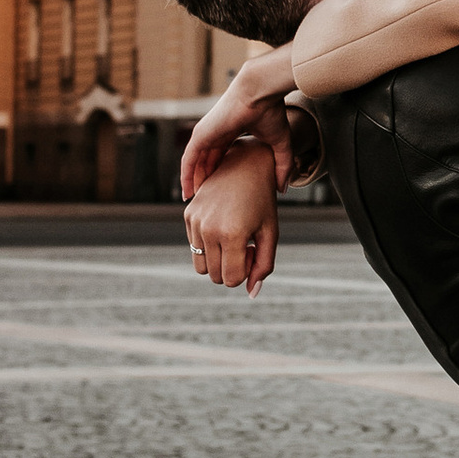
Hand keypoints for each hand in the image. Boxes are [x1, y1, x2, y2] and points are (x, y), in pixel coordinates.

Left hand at [180, 51, 297, 198]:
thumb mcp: (279, 145)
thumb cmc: (272, 112)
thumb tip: (282, 189)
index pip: (221, 155)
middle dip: (205, 180)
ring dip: (193, 181)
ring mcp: (206, 133)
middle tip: (206, 201)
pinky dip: (186, 175)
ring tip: (193, 201)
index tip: (221, 191)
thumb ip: (283, 166)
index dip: (220, 173)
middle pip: (206, 161)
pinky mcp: (200, 135)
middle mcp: (216, 132)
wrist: (261, 93)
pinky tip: (188, 191)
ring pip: (195, 162)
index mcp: (232, 131)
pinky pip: (189, 160)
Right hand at [185, 146, 280, 292]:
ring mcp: (195, 221)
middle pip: (216, 276)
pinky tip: (223, 224)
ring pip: (201, 267)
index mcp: (233, 234)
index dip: (246, 271)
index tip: (254, 251)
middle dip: (232, 268)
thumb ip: (264, 266)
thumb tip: (251, 294)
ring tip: (233, 239)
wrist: (245, 164)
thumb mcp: (270, 233)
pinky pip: (194, 248)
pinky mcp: (188, 215)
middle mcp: (209, 229)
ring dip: (218, 260)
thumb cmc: (263, 201)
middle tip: (246, 244)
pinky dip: (208, 245)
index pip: (232, 279)